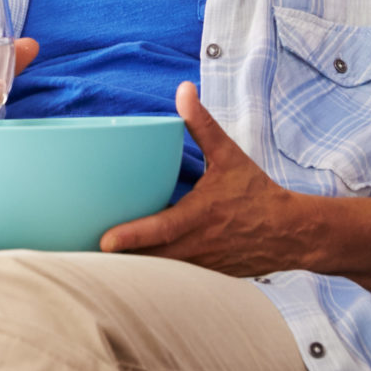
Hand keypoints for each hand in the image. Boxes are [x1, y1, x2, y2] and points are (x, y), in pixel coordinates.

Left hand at [98, 83, 306, 274]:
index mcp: (201, 216)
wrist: (291, 234)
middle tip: (79, 253)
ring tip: (90, 267)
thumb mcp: (229, 156)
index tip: (104, 241)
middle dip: (117, 261)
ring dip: (128, 272)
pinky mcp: (202, 277)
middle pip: (149, 260)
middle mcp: (198, 246)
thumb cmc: (257, 193)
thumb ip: (202, 125)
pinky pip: (170, 281)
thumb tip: (184, 89)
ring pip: (157, 275)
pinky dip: (148, 279)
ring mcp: (199, 266)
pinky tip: (123, 276)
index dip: (132, 237)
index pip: (161, 229)